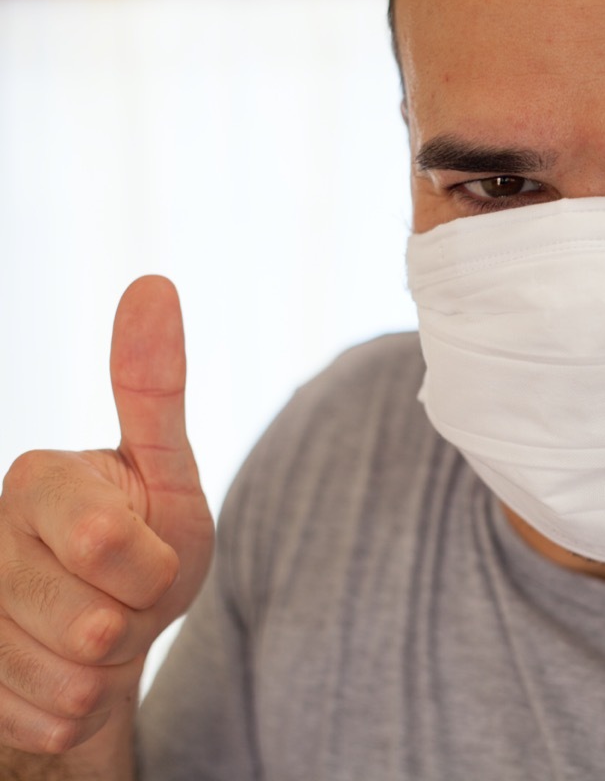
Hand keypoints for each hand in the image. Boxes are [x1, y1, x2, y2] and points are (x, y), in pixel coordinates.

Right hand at [0, 276, 214, 754]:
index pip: (110, 547)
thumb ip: (153, 388)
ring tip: (99, 631)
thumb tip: (153, 283)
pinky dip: (76, 712)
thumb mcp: (166, 472)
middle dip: (135, 621)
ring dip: (106, 671)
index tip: (147, 547)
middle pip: (93, 628)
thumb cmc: (148, 539)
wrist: (113, 622)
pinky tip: (66, 675)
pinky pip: (46, 724)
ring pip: (68, 683)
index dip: (154, 565)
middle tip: (126, 595)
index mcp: (34, 480)